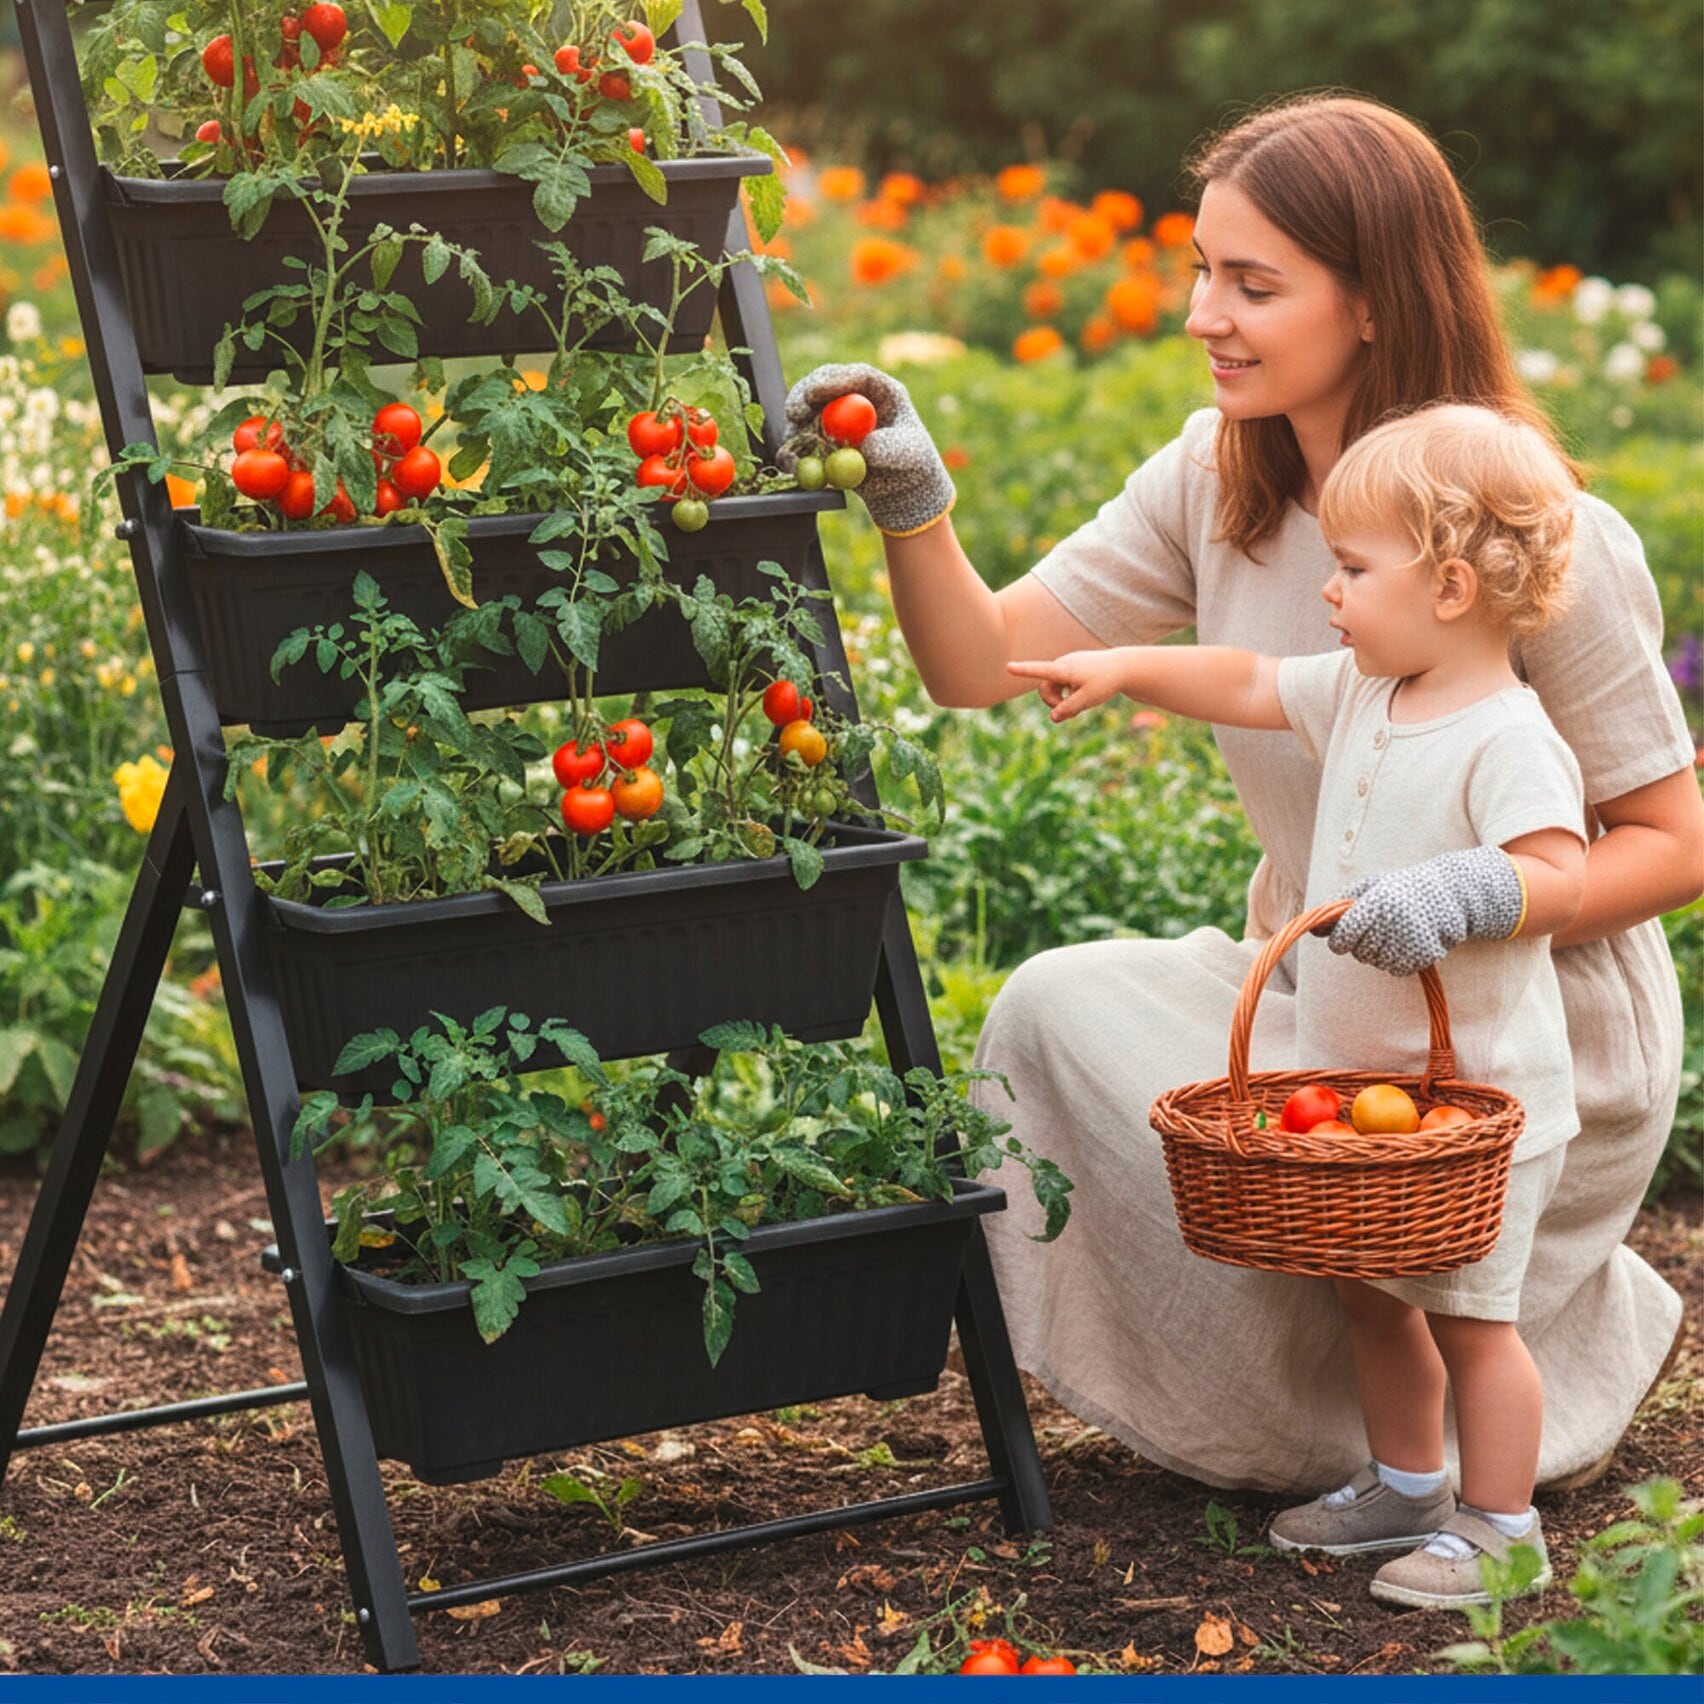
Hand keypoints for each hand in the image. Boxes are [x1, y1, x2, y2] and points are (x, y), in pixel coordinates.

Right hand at [782, 362, 954, 536]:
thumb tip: (866, 446)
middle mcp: (854, 395)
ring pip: (806, 409)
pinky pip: (802, 435)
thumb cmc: (911, 463)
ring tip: (794, 453)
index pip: (857, 376)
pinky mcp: (822, 432)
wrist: (898, 484)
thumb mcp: (908, 456)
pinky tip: (792, 463)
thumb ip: (889, 449)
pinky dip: (794, 447)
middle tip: (793, 414)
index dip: (834, 380)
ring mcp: (835, 412)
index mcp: (881, 390)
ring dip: (795, 428)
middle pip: (823, 383)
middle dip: (803, 396)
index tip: (814, 393)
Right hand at [1006, 651, 1130, 721]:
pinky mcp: (1071, 669)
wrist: (1123, 667)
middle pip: (1045, 688)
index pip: (1041, 670)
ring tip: (1078, 707)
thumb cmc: (1106, 681)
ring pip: (1053, 688)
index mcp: (1065, 669)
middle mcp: (1062, 664)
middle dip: (1052, 703)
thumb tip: (1053, 717)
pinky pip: (1061, 685)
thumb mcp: (1088, 699)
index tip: (1008, 667)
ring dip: (1061, 700)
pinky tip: (1080, 697)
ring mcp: (1066, 666)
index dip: (1024, 671)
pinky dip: (1067, 695)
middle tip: (1068, 714)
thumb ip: (1069, 709)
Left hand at [1317, 846, 1525, 976]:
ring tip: (1394, 933)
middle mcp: (1393, 922)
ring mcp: (1411, 940)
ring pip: (1377, 963)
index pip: (1343, 936)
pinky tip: (1407, 943)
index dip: (1339, 939)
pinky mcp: (1426, 955)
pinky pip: (1397, 970)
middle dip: (1361, 945)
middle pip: (1359, 952)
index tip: (1343, 937)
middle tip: (1377, 930)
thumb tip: (1313, 929)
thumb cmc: (1402, 888)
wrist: (1453, 892)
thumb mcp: (1370, 887)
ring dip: (1380, 953)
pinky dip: (1398, 961)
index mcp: (1376, 903)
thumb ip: (1340, 906)